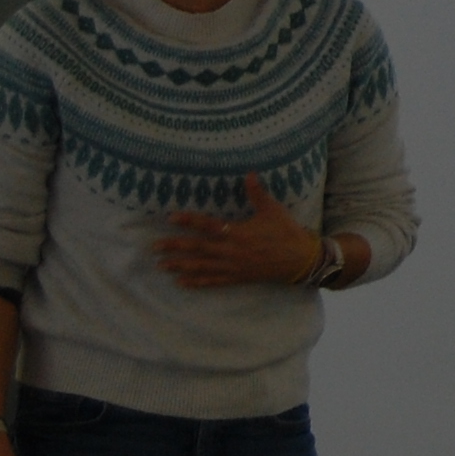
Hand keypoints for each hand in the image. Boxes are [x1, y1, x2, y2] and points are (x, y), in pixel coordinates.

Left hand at [157, 172, 318, 288]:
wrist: (300, 260)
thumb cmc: (286, 232)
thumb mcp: (273, 210)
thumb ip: (258, 193)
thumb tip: (249, 173)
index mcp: (238, 233)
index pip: (208, 225)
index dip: (189, 221)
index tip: (171, 218)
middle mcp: (231, 251)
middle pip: (198, 249)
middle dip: (175, 247)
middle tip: (154, 248)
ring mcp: (232, 266)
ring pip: (201, 267)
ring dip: (180, 266)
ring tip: (162, 266)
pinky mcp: (237, 277)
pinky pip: (213, 281)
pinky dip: (196, 282)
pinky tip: (181, 282)